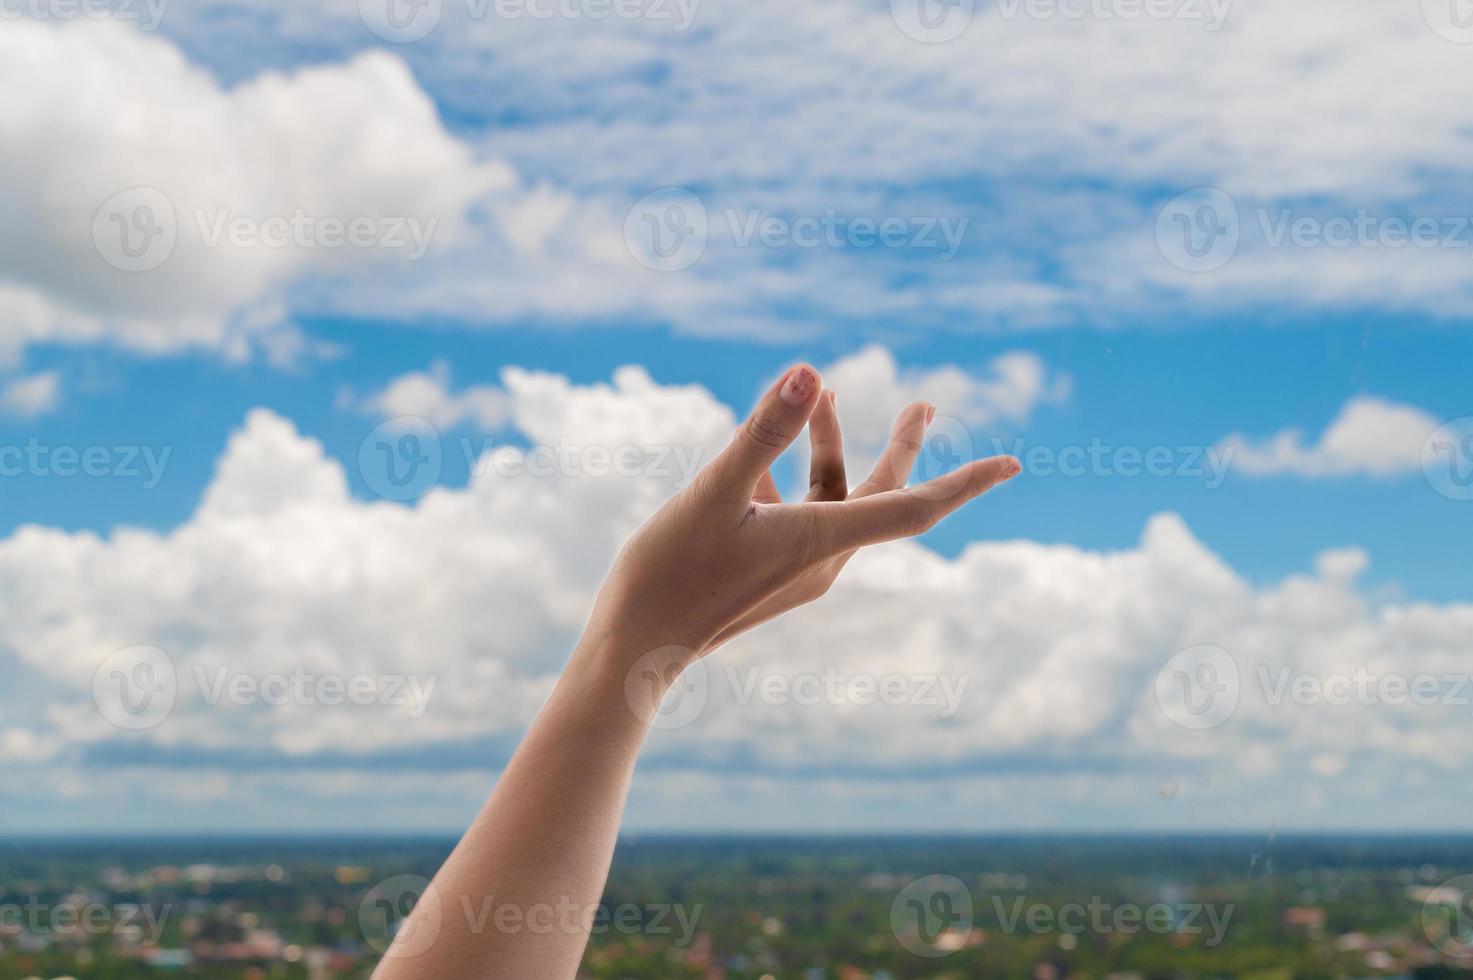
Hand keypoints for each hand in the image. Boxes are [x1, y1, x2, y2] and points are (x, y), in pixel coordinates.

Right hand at [584, 363, 1020, 674]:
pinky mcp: (770, 573)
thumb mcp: (713, 491)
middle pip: (883, 496)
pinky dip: (792, 477)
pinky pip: (801, 515)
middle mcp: (821, 559)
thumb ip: (761, 430)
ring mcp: (796, 569)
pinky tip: (755, 457)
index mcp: (821, 541)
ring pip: (834, 498)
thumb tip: (812, 371)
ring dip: (830, 449)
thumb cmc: (669, 574)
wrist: (634, 650)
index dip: (965, 482)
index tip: (1015, 464)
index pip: (915, 507)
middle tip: (928, 403)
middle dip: (904, 446)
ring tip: (822, 398)